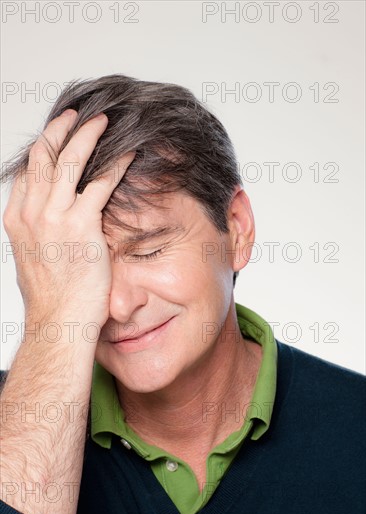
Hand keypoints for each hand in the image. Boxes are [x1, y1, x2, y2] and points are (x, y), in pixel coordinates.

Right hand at [3, 109, 134, 329]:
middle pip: (43, 156)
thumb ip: (39, 232)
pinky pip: (100, 183)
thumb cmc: (52, 298)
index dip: (43, 146)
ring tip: (103, 122)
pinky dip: (115, 164)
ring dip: (87, 135)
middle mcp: (30, 211)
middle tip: (77, 116)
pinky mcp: (80, 225)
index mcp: (17, 217)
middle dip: (60, 129)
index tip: (57, 133)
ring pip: (68, 160)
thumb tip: (49, 223)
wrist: (58, 323)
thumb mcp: (34, 258)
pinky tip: (127, 153)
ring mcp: (52, 217)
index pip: (28, 169)